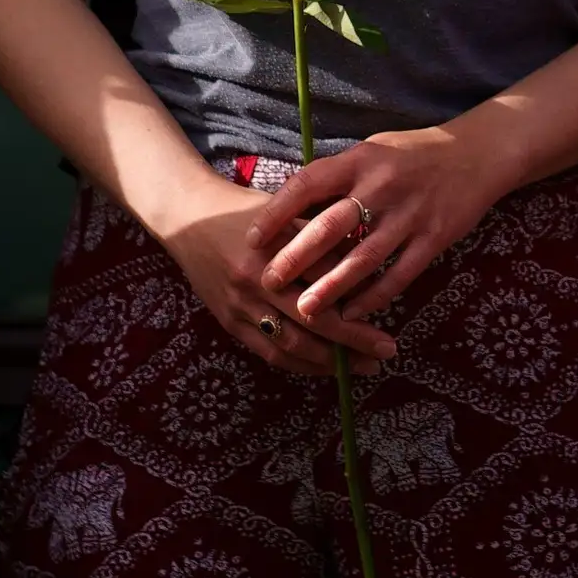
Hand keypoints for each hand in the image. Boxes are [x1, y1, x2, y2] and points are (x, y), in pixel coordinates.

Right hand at [150, 178, 394, 375]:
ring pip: (290, 343)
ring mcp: (239, 305)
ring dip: (329, 361)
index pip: (325, 279)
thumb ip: (322, 234)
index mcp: (276, 247)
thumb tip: (366, 259)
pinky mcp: (228, 322)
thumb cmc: (247, 210)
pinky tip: (324, 367)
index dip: (359, 299)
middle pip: (312, 318)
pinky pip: (268, 351)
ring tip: (362, 366)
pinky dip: (299, 363)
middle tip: (386, 351)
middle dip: (353, 340)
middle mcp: (256, 280)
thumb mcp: (287, 212)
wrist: (189, 218)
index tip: (389, 311)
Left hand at [254, 123, 521, 332]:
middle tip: (269, 281)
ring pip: (365, 258)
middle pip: (332, 225)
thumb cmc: (412, 154)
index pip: (309, 184)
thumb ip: (337, 178)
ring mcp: (411, 214)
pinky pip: (400, 274)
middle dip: (297, 256)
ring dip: (332, 287)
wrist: (476, 153)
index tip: (252, 237)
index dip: (278, 211)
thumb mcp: (371, 152)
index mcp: (361, 160)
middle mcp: (383, 186)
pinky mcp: (434, 237)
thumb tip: (288, 207)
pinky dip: (375, 296)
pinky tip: (353, 313)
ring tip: (305, 310)